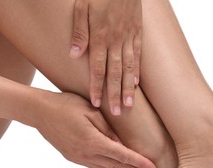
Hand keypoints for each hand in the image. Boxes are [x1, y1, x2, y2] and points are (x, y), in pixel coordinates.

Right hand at [36, 91, 155, 167]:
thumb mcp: (91, 111)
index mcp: (93, 141)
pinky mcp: (74, 158)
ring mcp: (79, 158)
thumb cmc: (67, 105)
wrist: (40, 111)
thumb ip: (108, 130)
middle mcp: (86, 154)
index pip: (122, 156)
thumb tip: (121, 145)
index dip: (139, 163)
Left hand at [69, 0, 141, 114]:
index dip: (97, 86)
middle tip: (116, 112)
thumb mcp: (81, 7)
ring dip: (127, 88)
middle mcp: (116, 41)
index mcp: (100, 36)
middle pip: (115, 73)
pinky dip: (137, 72)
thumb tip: (74, 54)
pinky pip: (138, 57)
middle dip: (114, 94)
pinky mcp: (138, 35)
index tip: (97, 103)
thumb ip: (79, 31)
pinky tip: (136, 85)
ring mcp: (129, 39)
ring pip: (128, 68)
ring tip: (128, 105)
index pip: (97, 67)